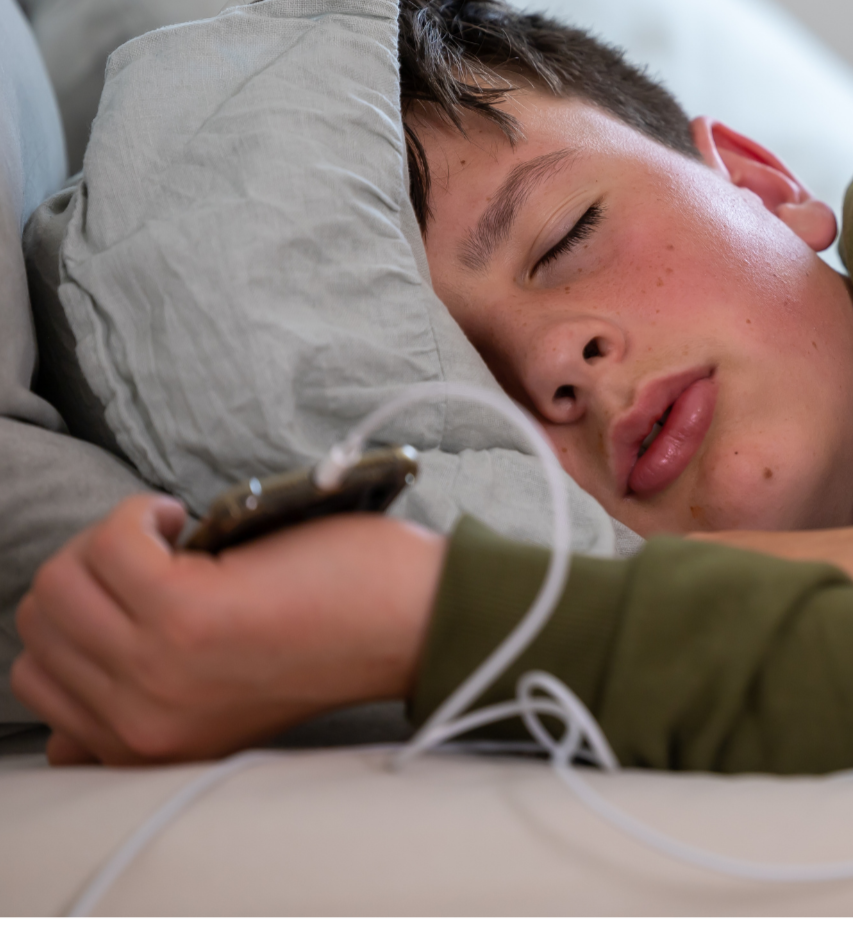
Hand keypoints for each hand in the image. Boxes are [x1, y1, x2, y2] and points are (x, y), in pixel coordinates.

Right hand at [10, 494, 444, 765]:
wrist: (410, 623)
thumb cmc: (327, 636)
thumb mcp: (212, 702)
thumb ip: (135, 711)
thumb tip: (63, 723)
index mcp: (140, 743)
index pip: (37, 674)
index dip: (80, 611)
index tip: (132, 586)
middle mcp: (138, 718)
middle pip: (41, 619)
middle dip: (88, 568)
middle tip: (152, 552)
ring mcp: (157, 668)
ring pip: (61, 582)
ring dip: (109, 541)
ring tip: (170, 534)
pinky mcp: (185, 613)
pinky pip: (110, 544)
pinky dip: (136, 516)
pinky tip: (182, 517)